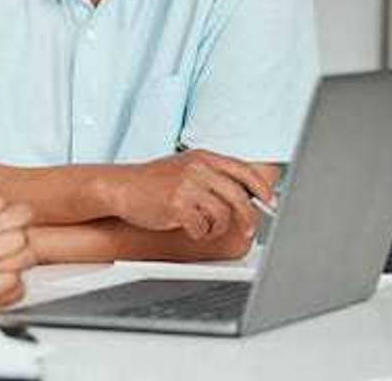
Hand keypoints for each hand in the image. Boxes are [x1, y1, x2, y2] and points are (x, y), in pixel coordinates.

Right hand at [108, 150, 272, 241]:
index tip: (270, 202)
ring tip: (207, 229)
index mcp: (203, 157)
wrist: (121, 187)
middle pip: (239, 195)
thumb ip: (211, 174)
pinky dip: (200, 233)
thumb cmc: (152, 182)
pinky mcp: (177, 205)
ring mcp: (187, 186)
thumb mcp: (184, 167)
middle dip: (248, 216)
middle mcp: (198, 169)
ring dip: (218, 228)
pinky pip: (202, 226)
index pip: (243, 170)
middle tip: (248, 229)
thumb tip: (243, 193)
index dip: (262, 188)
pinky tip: (191, 230)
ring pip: (222, 214)